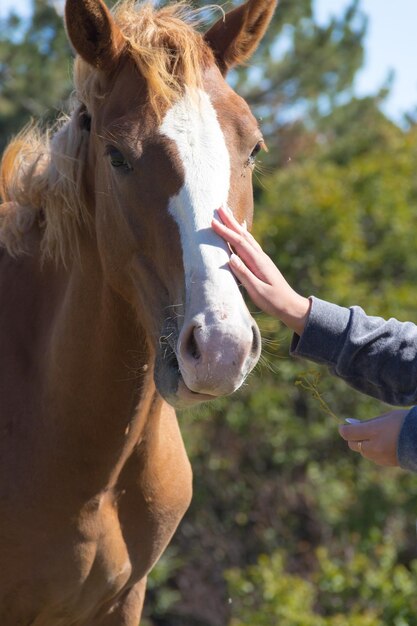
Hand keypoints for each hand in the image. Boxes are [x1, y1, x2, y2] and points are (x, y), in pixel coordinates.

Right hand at [212, 206, 310, 334]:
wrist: (291, 305)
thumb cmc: (274, 301)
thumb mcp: (257, 291)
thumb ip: (244, 274)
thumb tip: (230, 257)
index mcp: (258, 262)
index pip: (238, 243)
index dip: (225, 232)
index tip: (212, 222)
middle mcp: (260, 256)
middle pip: (243, 234)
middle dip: (230, 221)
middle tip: (219, 207)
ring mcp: (262, 258)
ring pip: (247, 237)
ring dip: (236, 224)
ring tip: (227, 213)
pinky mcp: (262, 262)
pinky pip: (250, 243)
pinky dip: (243, 233)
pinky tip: (242, 230)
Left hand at [338, 409, 408, 465]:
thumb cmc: (405, 423)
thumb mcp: (386, 417)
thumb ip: (368, 422)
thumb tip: (353, 425)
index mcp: (374, 432)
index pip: (349, 433)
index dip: (343, 429)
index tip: (342, 426)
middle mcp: (375, 446)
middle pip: (352, 444)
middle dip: (352, 437)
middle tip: (357, 430)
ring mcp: (380, 457)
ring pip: (363, 451)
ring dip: (363, 444)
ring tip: (374, 436)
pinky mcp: (386, 463)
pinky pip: (372, 457)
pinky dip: (372, 451)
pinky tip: (382, 444)